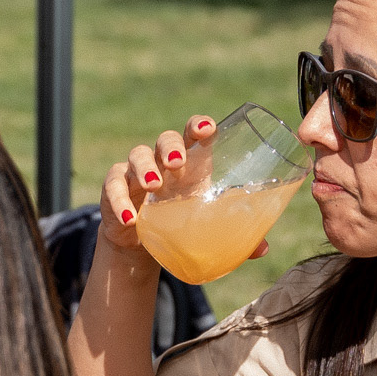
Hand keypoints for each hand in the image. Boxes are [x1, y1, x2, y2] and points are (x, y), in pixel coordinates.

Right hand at [96, 113, 268, 261]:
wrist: (143, 241)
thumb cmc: (182, 219)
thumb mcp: (206, 223)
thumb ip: (234, 233)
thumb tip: (263, 249)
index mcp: (191, 161)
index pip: (195, 133)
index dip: (199, 126)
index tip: (207, 129)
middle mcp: (163, 160)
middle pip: (165, 139)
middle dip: (171, 147)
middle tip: (177, 162)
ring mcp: (136, 171)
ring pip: (138, 155)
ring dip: (145, 168)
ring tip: (154, 185)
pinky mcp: (115, 188)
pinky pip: (113, 186)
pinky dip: (119, 200)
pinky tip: (130, 217)